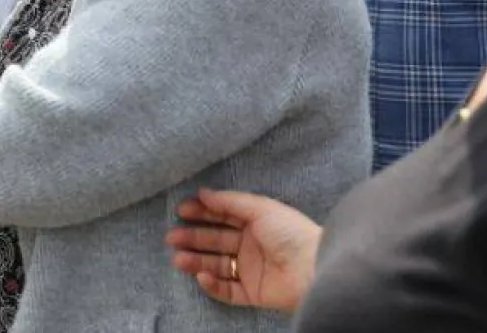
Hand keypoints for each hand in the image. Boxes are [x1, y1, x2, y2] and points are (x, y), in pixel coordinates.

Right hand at [165, 189, 322, 313]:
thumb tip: (202, 192)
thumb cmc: (290, 233)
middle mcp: (251, 245)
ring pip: (217, 265)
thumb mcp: (260, 208)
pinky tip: (201, 276)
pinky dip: (213, 285)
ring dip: (196, 261)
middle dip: (193, 237)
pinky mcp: (253, 293)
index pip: (222, 216)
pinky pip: (228, 290)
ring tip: (178, 258)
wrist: (314, 269)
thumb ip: (229, 201)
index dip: (201, 212)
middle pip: (215, 240)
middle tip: (171, 237)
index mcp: (255, 222)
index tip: (181, 210)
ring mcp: (252, 270)